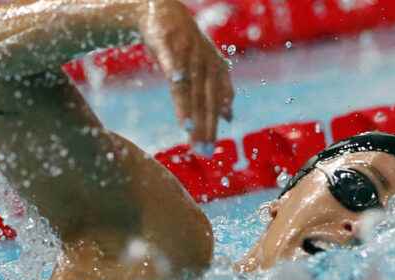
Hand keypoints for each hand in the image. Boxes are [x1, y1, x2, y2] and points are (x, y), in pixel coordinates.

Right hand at [142, 0, 233, 149]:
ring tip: (191, 132)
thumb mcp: (206, 67)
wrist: (164, 10)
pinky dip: (176, 76)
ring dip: (190, 110)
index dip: (213, 125)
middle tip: (202, 150)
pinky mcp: (169, 44)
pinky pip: (173, 64)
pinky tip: (175, 84)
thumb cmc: (185, 44)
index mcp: (217, 69)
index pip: (217, 103)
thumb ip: (218, 92)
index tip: (210, 149)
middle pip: (205, 100)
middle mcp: (206, 63)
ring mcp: (188, 53)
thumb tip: (229, 117)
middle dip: (205, 126)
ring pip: (190, 87)